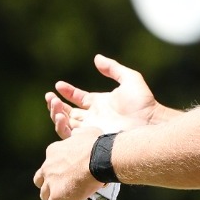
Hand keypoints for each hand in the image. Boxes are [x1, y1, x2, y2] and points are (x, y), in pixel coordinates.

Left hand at [34, 129, 103, 199]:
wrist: (99, 159)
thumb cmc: (96, 145)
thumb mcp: (85, 133)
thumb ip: (78, 135)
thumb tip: (78, 135)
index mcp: (53, 151)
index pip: (49, 163)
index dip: (57, 170)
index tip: (67, 174)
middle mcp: (47, 166)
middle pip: (40, 179)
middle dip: (48, 184)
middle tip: (61, 188)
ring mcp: (50, 183)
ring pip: (44, 195)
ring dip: (51, 199)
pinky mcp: (56, 197)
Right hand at [44, 55, 158, 138]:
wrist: (150, 123)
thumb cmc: (143, 103)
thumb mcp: (129, 79)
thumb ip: (113, 68)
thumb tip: (97, 58)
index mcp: (99, 104)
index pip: (77, 98)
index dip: (66, 92)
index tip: (58, 85)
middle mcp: (93, 118)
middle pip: (68, 113)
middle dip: (55, 105)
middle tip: (50, 97)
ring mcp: (91, 130)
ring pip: (66, 125)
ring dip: (56, 115)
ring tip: (55, 105)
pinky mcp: (91, 141)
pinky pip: (70, 137)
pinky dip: (62, 127)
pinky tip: (61, 117)